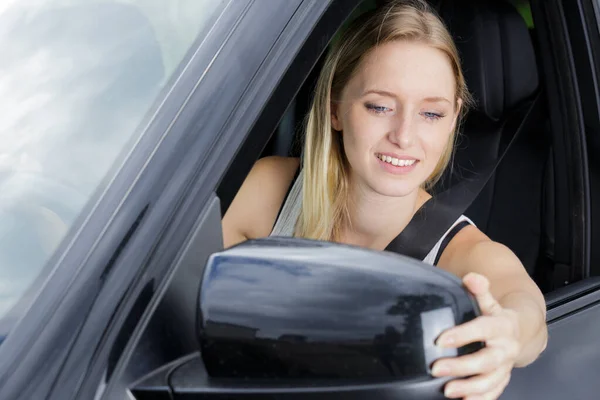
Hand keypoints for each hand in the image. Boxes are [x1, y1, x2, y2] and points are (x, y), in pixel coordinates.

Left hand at [431, 272, 521, 399]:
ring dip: (469, 387)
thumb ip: (480, 289)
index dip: (462, 334)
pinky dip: (480, 399)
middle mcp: (506, 349)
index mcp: (502, 326)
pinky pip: (493, 392)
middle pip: (486, 360)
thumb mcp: (490, 301)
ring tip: (447, 390)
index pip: (482, 329)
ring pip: (490, 380)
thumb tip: (471, 277)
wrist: (520, 333)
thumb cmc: (496, 316)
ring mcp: (505, 367)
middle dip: (461, 366)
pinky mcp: (502, 379)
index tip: (440, 339)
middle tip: (436, 368)